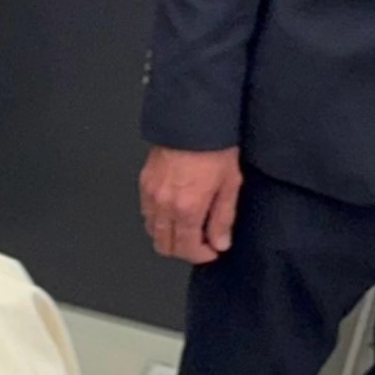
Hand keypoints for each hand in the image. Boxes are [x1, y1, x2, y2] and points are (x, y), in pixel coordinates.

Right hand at [139, 146, 242, 263]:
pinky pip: (146, 215)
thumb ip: (223, 217)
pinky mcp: (144, 186)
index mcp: (188, 209)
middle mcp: (165, 207)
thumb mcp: (230, 183)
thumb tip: (220, 243)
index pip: (187, 248)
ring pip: (153, 233)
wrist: (191, 119)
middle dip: (183, 250)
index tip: (211, 251)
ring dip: (169, 237)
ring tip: (186, 228)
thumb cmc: (213, 146)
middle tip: (199, 243)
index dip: (200, 255)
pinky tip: (172, 213)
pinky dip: (158, 221)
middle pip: (166, 246)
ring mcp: (151, 197)